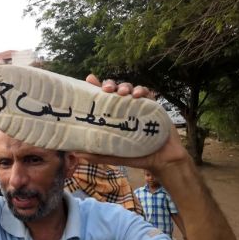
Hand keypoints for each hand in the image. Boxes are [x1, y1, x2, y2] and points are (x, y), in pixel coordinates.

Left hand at [75, 76, 189, 175]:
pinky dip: (142, 91)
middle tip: (106, 89)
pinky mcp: (154, 107)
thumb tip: (76, 154)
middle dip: (110, 85)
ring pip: (130, 88)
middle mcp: (124, 108)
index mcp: (113, 116)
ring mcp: (139, 106)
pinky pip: (148, 93)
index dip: (96, 86)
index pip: (102, 98)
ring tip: (122, 93)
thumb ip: (97, 155)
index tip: (90, 79)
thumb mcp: (114, 156)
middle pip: (115, 90)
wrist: (162, 160)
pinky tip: (138, 95)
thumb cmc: (136, 156)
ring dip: (125, 87)